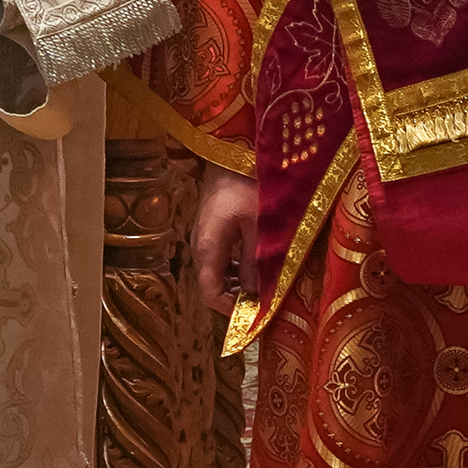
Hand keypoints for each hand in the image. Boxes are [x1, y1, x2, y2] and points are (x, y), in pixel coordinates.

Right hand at [192, 169, 260, 309]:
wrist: (230, 152)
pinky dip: (237, 268)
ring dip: (238, 283)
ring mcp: (204, 238)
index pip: (210, 294)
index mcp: (208, 247)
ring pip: (217, 273)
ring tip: (266, 283)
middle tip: (266, 301)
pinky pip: (221, 259)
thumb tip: (258, 295)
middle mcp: (200, 247)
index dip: (231, 310)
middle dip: (238, 298)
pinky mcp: (211, 230)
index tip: (256, 316)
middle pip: (212, 286)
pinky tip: (258, 263)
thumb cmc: (246, 184)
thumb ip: (257, 261)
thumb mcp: (258, 224)